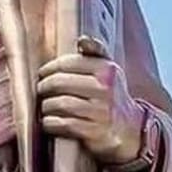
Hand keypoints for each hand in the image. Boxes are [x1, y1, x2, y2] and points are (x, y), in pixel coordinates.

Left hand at [36, 35, 142, 165]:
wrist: (130, 129)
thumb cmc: (112, 96)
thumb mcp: (109, 71)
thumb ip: (95, 52)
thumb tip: (82, 40)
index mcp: (106, 69)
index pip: (66, 64)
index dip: (48, 69)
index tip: (42, 74)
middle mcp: (105, 89)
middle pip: (58, 83)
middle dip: (43, 87)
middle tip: (40, 90)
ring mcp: (100, 111)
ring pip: (58, 104)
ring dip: (46, 106)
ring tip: (45, 106)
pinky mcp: (94, 132)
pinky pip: (62, 124)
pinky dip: (50, 123)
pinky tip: (50, 121)